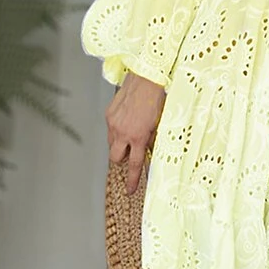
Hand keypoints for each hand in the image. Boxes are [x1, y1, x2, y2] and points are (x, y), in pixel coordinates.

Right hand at [105, 71, 165, 193]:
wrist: (146, 78)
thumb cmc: (156, 99)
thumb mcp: (160, 124)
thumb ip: (151, 140)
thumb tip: (148, 150)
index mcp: (138, 137)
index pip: (134, 165)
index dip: (132, 180)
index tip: (130, 190)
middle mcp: (123, 132)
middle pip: (116, 158)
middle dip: (122, 159)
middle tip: (131, 152)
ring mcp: (113, 123)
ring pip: (111, 144)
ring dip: (119, 144)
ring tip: (130, 133)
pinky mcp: (108, 114)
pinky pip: (110, 129)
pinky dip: (117, 129)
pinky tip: (127, 119)